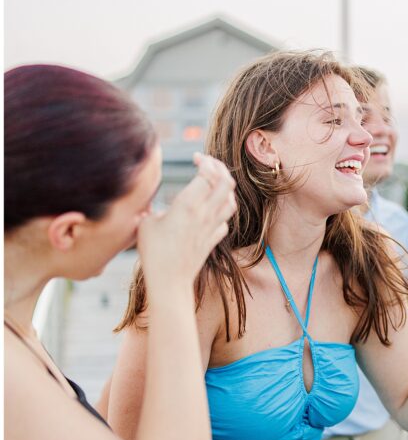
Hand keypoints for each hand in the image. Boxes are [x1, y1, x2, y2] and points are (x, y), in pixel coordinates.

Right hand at [137, 154, 236, 289]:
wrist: (170, 282)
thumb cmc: (154, 253)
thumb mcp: (145, 223)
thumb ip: (152, 208)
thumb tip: (151, 203)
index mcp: (188, 205)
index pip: (208, 174)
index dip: (205, 161)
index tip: (196, 158)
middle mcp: (205, 214)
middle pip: (227, 183)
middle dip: (220, 168)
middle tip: (208, 165)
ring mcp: (212, 227)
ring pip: (231, 200)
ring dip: (225, 188)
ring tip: (212, 184)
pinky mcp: (213, 240)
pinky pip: (225, 221)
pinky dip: (222, 211)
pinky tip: (211, 210)